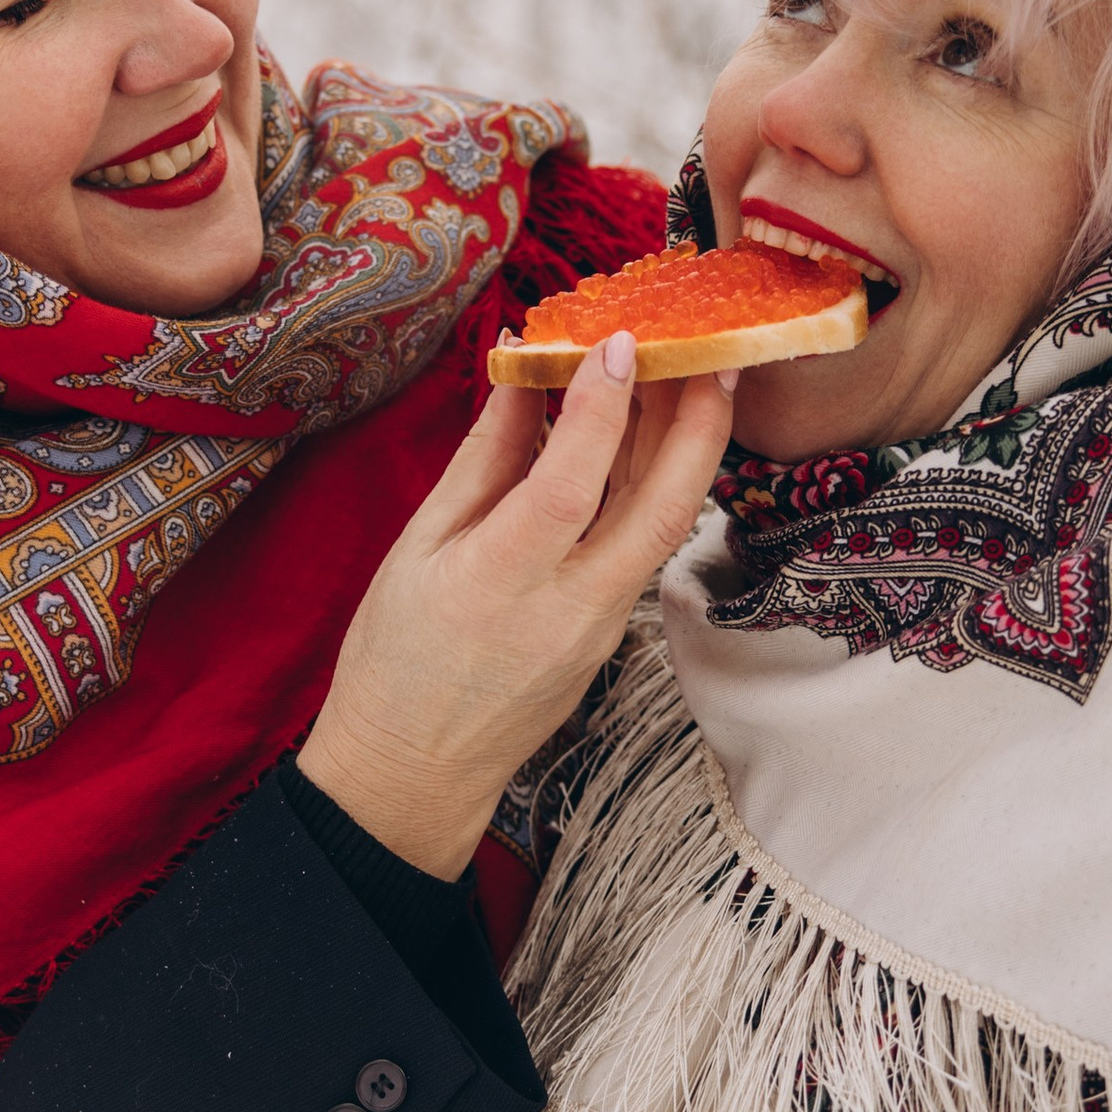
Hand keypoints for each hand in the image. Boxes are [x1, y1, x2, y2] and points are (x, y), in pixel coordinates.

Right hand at [296, 335, 737, 877]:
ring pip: (663, 526)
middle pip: (658, 512)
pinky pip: (641, 546)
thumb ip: (482, 459)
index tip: (615, 341)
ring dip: (686, 448)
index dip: (598, 411)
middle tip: (715, 351)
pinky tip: (648, 436)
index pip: (568, 487)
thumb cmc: (396, 656)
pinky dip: (651, 485)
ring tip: (692, 373)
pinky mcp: (612, 637)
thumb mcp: (418, 547)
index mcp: (498, 584)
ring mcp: (600, 630)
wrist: (415, 770)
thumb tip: (522, 376)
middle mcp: (566, 610)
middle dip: (698, 426)